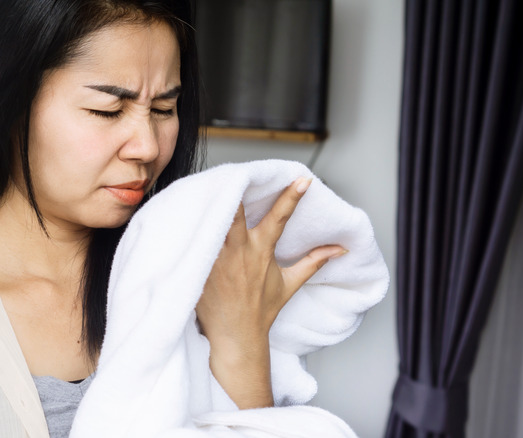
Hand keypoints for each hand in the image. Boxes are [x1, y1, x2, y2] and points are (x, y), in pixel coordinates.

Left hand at [196, 177, 346, 408]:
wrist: (234, 336)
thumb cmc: (260, 310)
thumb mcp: (289, 283)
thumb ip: (313, 262)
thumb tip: (340, 249)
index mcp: (261, 251)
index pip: (279, 217)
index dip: (292, 197)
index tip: (302, 179)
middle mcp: (238, 251)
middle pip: (233, 211)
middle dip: (233, 191)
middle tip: (233, 173)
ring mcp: (215, 258)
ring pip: (209, 221)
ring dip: (207, 203)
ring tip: (203, 183)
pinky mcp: (198, 266)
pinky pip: (191, 240)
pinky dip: (188, 225)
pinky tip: (182, 209)